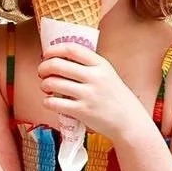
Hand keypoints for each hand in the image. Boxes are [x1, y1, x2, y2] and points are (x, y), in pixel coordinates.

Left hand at [38, 43, 152, 142]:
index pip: (72, 49)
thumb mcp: (107, 74)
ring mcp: (88, 95)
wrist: (129, 121)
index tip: (46, 54)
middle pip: (57, 64)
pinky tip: (50, 101)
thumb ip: (87, 65)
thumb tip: (57, 58)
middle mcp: (94, 77)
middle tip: (42, 73)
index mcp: (100, 64)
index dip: (54, 49)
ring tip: (46, 87)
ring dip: (44, 85)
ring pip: (52, 83)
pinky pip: (54, 103)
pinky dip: (47, 101)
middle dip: (43, 67)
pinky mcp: (83, 111)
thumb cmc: (114, 96)